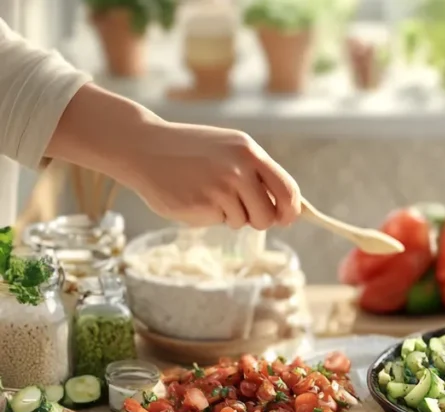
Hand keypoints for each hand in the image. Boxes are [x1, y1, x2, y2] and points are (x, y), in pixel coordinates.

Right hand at [118, 121, 301, 229]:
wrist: (143, 147)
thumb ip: (257, 173)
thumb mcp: (229, 150)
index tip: (286, 218)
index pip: (288, 189)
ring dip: (231, 216)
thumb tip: (287, 208)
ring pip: (244, 222)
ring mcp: (220, 188)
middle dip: (259, 220)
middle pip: (269, 216)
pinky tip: (193, 196)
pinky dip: (210, 216)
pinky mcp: (201, 205)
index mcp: (249, 152)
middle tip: (240, 209)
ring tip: (208, 193)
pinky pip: (220, 222)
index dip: (291, 210)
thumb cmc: (191, 151)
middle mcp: (238, 169)